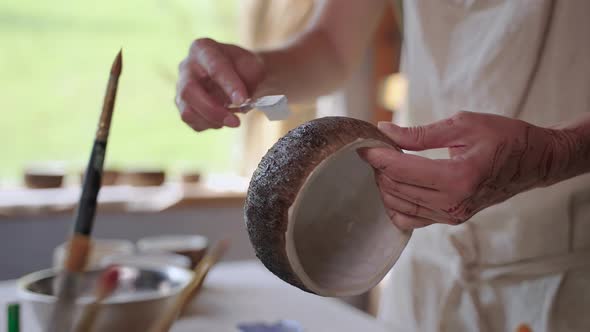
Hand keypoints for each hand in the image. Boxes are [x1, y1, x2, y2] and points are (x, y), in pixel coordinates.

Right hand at [176, 38, 264, 130]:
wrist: (243, 76)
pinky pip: (191, 121)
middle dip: (213, 110)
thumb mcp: (253, 66)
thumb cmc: (247, 69)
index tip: (242, 100)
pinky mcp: (183, 105)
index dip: (228, 85)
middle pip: (189, 91)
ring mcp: (181, 87)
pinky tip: (223, 120)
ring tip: (233, 121)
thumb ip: (248, 78)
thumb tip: (237, 100)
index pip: (214, 67)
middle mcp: (186, 66)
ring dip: (212, 121)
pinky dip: (209, 125)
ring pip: (186, 111)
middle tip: (236, 122)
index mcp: (203, 48)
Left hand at [358, 111, 565, 229]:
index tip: (363, 144)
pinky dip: (396, 205)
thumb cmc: (504, 137)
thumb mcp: (463, 125)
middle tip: (377, 148)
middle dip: (380, 168)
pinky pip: (412, 220)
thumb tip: (385, 131)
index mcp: (458, 177)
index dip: (377, 156)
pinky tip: (394, 187)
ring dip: (385, 185)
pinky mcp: (452, 219)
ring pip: (400, 206)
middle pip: (397, 188)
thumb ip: (420, 133)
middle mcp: (454, 202)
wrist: (534, 161)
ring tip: (385, 164)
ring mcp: (452, 215)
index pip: (402, 170)